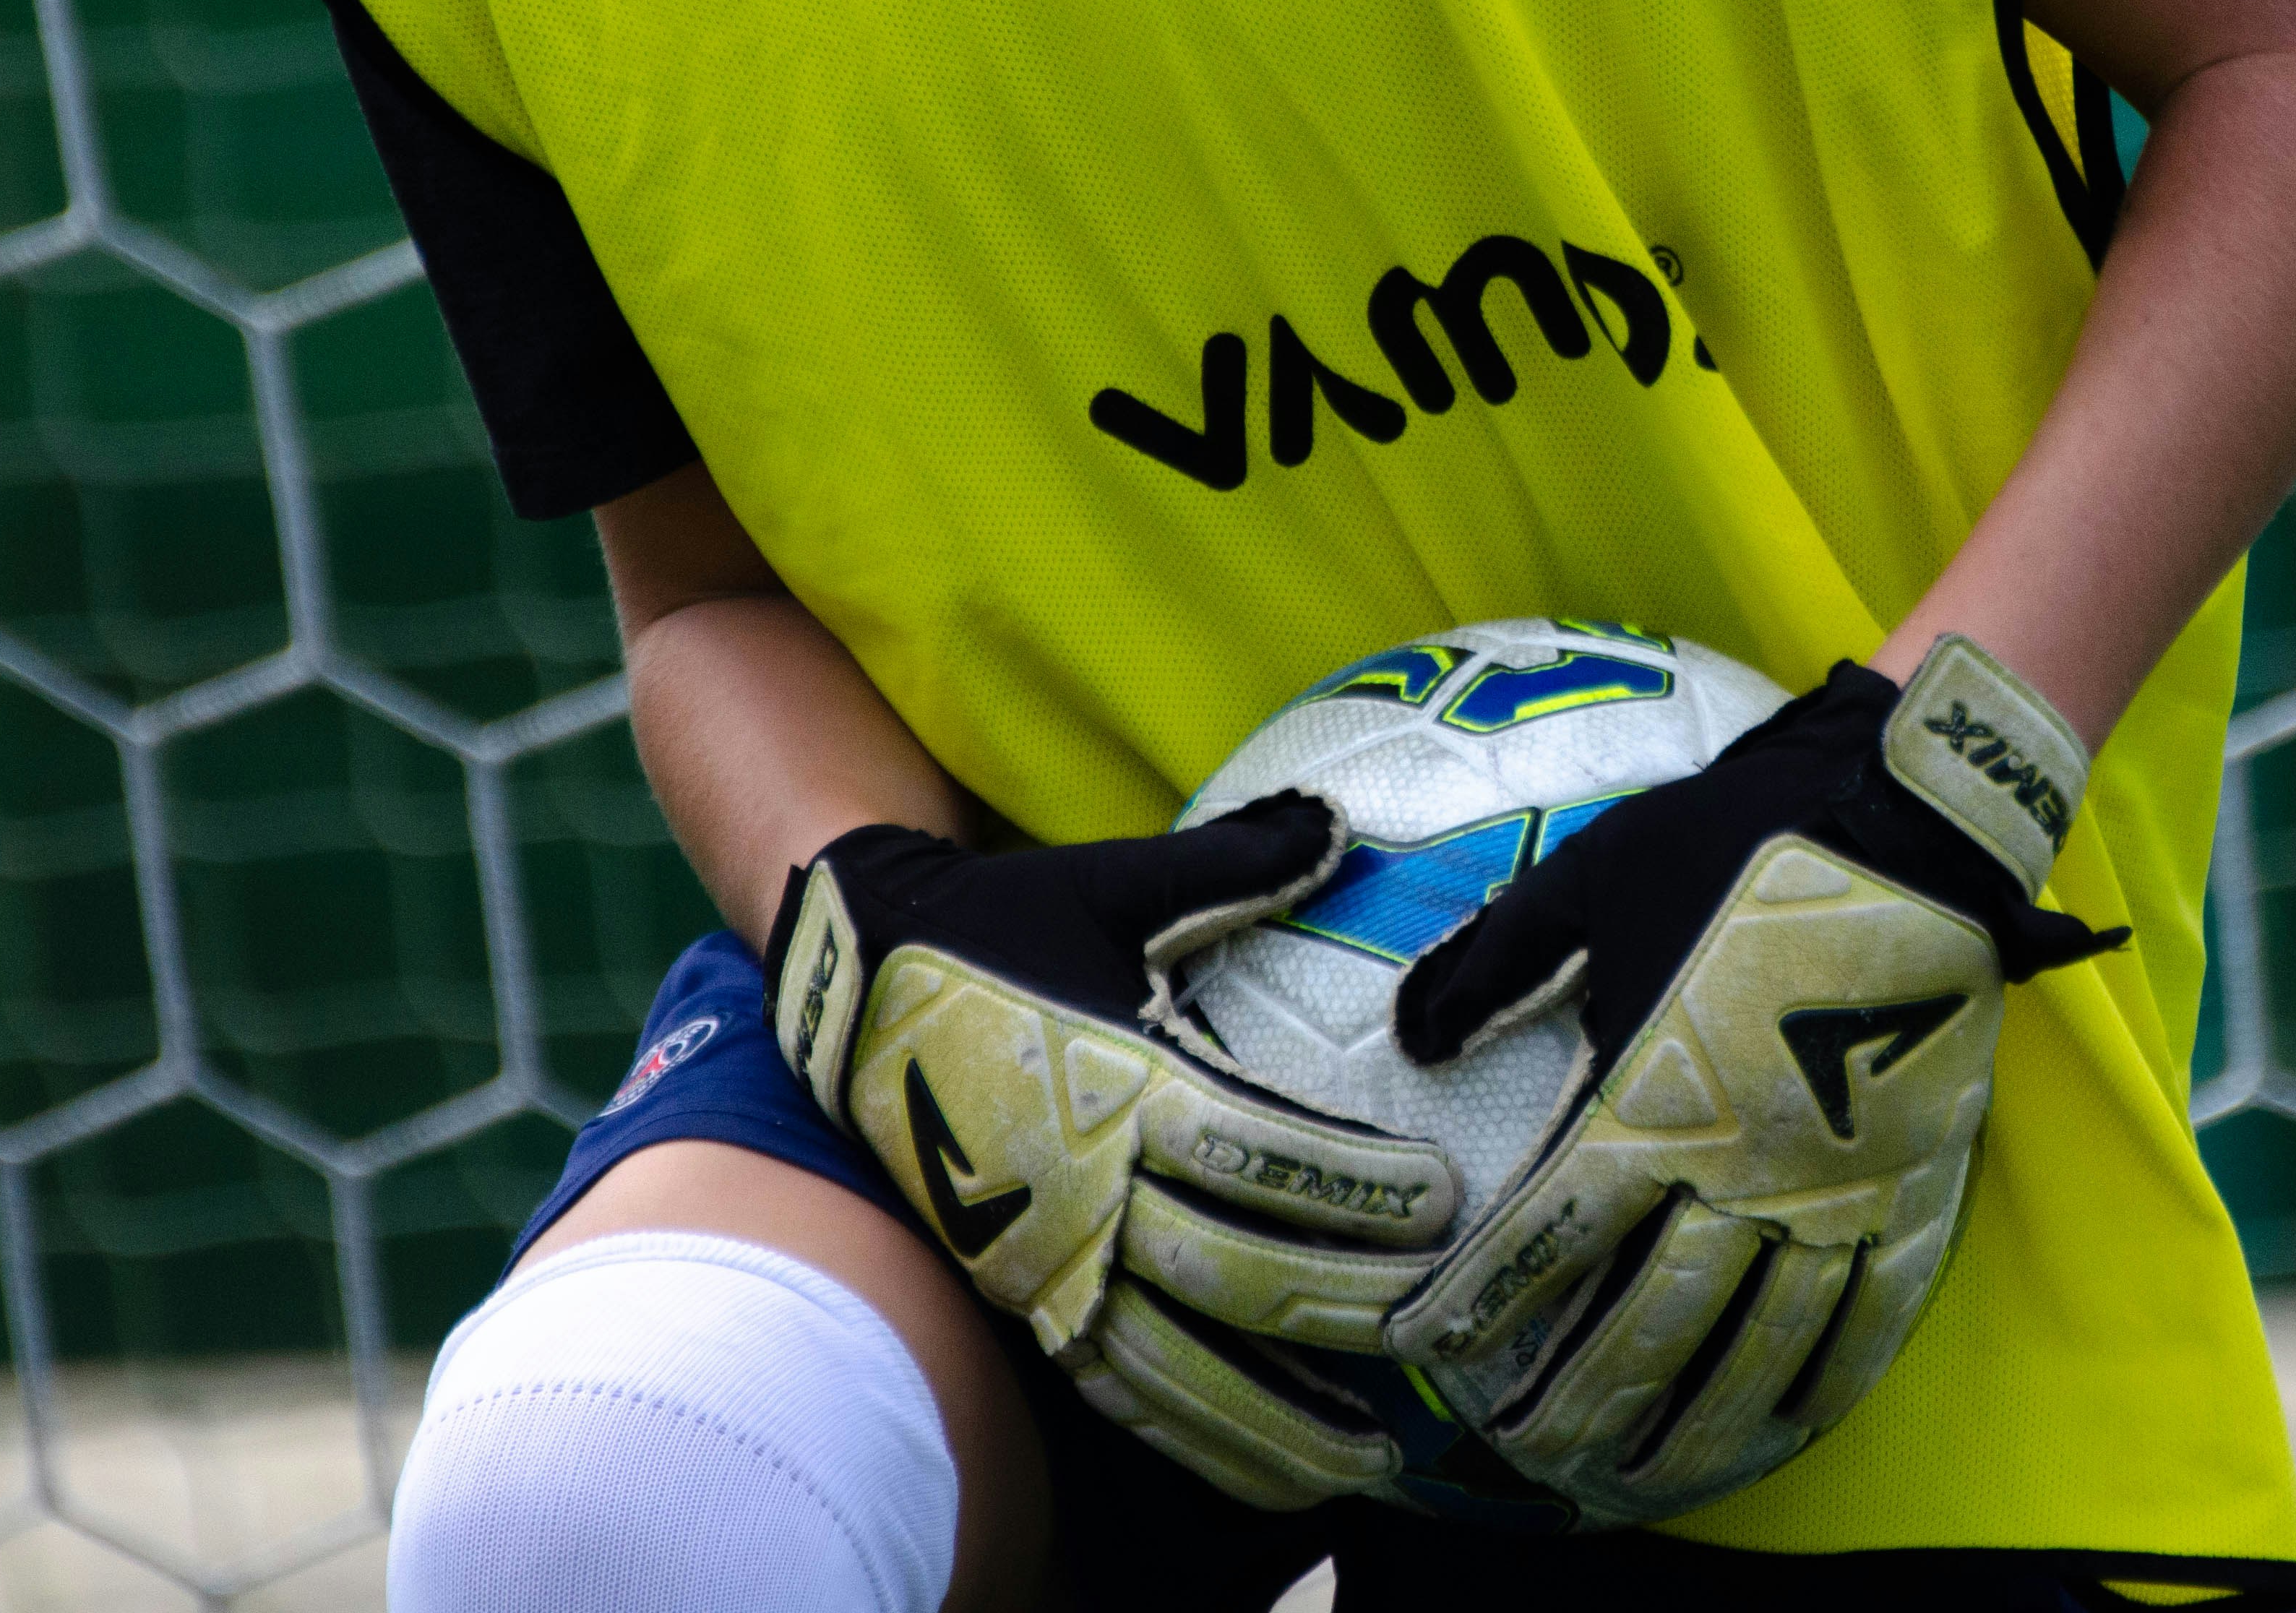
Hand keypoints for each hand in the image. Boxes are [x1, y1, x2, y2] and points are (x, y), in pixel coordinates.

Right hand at [765, 806, 1458, 1509]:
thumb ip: (1233, 864)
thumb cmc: (1000, 926)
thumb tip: (1337, 822)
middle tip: (1442, 1324)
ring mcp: (1047, 1258)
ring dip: (1272, 1417)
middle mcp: (1083, 1188)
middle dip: (1343, 1305)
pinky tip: (1266, 1473)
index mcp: (1118, 1083)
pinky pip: (1115, 1389)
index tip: (1442, 1202)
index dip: (1350, 1185)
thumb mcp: (1112, 882)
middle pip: (1230, 1271)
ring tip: (1368, 1459)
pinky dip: (1192, 1436)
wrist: (853, 985)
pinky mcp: (1023, 1297)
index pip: (1255, 1152)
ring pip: (1173, 1363)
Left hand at [1383, 637, 2119, 1523]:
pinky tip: (1778, 1432)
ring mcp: (1836, 1193)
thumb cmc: (1737, 844)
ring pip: (1753, 1352)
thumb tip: (1408, 1037)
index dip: (1480, 1309)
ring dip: (1687, 1428)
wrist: (1909, 824)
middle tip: (1525, 1459)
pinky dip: (1816, 1390)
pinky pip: (1866, 1320)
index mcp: (1653, 1101)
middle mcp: (1741, 1171)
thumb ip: (1495, 964)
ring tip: (1632, 1481)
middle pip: (1644, 1327)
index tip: (1428, 1356)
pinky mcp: (1912, 1188)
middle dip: (1574, 1405)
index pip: (1546, 1242)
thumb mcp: (1591, 881)